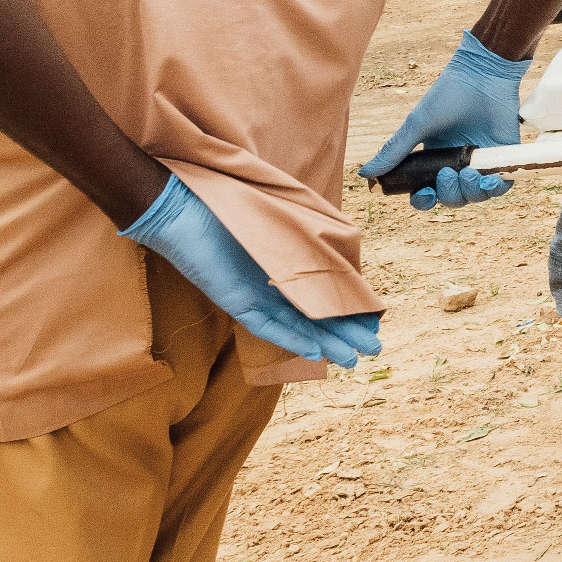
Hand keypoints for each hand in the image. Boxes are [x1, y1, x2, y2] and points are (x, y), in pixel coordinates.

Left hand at [122, 175, 381, 367]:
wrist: (184, 204)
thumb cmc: (233, 202)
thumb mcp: (284, 217)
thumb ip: (310, 236)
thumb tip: (345, 245)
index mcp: (285, 263)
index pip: (323, 292)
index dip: (350, 308)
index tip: (376, 319)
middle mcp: (271, 283)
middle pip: (314, 315)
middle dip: (345, 332)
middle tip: (374, 349)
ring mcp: (253, 293)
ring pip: (295, 324)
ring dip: (324, 342)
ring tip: (351, 359)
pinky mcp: (233, 299)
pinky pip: (264, 324)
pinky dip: (289, 337)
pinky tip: (313, 350)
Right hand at [360, 31, 527, 208]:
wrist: (482, 75)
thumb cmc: (448, 95)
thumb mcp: (417, 125)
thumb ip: (394, 152)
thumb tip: (364, 174)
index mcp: (435, 159)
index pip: (428, 192)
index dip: (425, 200)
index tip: (423, 195)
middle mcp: (458, 164)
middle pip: (452, 197)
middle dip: (448, 195)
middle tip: (446, 175)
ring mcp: (483, 161)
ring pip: (476, 195)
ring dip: (469, 192)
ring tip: (467, 174)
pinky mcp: (505, 157)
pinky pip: (502, 186)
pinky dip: (494, 189)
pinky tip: (488, 179)